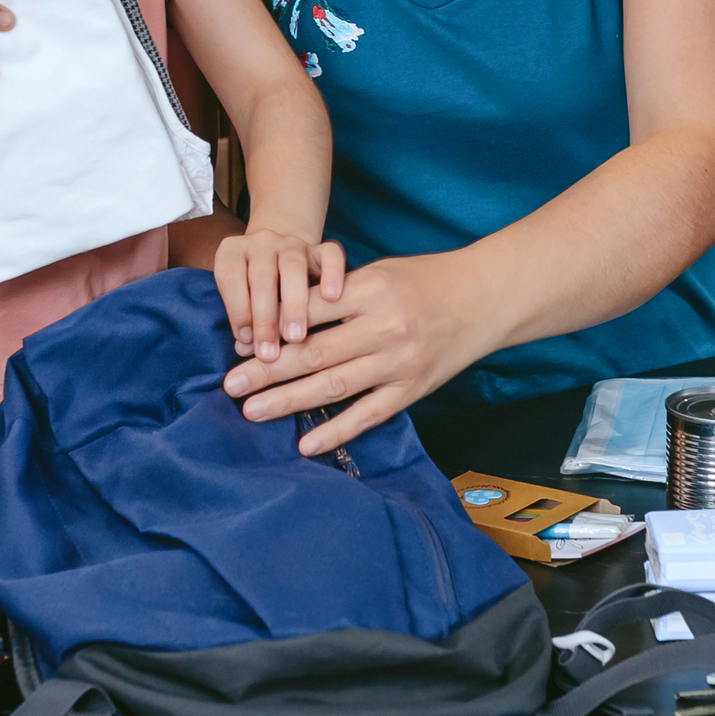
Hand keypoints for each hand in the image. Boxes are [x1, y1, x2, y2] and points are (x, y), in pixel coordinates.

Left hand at [215, 231, 345, 353]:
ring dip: (294, 306)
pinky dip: (332, 274)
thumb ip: (242, 318)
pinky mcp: (319, 248)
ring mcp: (292, 243)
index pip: (231, 277)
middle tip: (270, 352)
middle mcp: (261, 242)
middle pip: (262, 278)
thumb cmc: (253, 287)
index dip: (237, 310)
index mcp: (233, 251)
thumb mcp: (240, 296)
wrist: (278, 254)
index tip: (245, 341)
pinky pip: (330, 254)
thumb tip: (244, 347)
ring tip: (296, 337)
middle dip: (265, 318)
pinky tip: (332, 299)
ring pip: (293, 268)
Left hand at [223, 255, 498, 455]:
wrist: (484, 299)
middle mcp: (383, 328)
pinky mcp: (412, 390)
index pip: (310, 309)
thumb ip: (338, 294)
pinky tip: (306, 443)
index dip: (272, 326)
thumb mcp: (379, 272)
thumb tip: (283, 318)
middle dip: (268, 370)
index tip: (240, 342)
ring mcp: (398, 362)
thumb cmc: (425, 281)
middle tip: (230, 384)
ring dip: (289, 401)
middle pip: (314, 352)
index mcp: (371, 290)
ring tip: (252, 412)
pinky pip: (368, 414)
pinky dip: (336, 431)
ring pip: (334, 385)